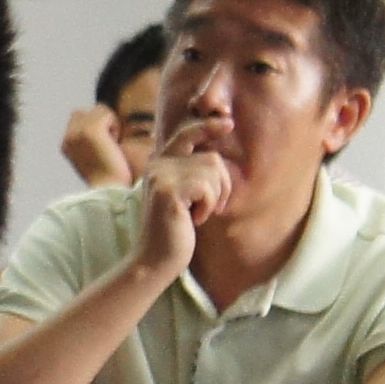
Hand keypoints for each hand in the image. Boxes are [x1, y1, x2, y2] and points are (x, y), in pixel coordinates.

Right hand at [57, 106, 128, 189]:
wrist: (109, 191)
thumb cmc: (108, 180)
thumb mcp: (92, 158)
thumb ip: (91, 142)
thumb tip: (105, 129)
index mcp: (66, 145)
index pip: (76, 118)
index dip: (92, 125)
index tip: (101, 146)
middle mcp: (68, 137)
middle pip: (84, 111)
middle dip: (99, 121)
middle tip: (107, 143)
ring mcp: (79, 132)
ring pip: (97, 110)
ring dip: (109, 124)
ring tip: (110, 144)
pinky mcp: (91, 130)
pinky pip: (106, 114)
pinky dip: (114, 125)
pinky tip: (114, 143)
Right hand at [128, 136, 232, 277]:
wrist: (156, 260)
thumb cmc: (174, 230)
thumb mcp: (182, 196)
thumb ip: (191, 173)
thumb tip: (214, 154)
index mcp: (159, 163)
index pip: (187, 134)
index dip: (208, 126)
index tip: (228, 123)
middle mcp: (157, 165)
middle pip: (211, 157)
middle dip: (221, 184)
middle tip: (211, 207)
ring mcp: (161, 176)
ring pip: (212, 171)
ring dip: (215, 197)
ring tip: (198, 214)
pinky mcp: (168, 191)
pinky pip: (207, 186)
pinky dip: (208, 205)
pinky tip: (194, 219)